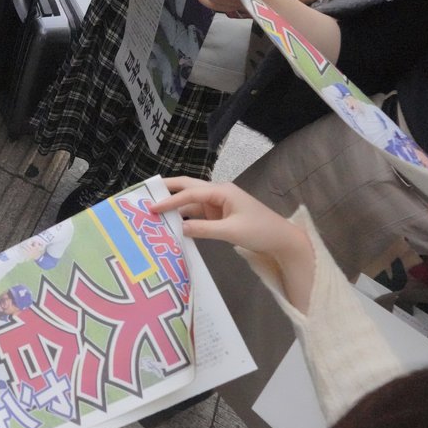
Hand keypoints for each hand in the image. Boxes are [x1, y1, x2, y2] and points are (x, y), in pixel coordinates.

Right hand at [156, 177, 308, 258]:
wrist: (281, 240)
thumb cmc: (260, 231)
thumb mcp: (231, 231)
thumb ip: (204, 229)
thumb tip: (179, 228)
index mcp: (222, 191)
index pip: (190, 193)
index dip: (170, 200)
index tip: (152, 207)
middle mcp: (218, 193)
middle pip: (188, 187)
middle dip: (168, 190)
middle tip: (146, 194)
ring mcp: (218, 204)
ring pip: (191, 201)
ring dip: (175, 205)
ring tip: (154, 211)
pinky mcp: (219, 216)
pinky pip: (197, 213)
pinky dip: (184, 217)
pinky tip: (172, 222)